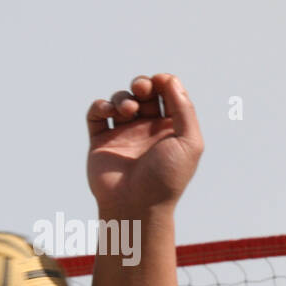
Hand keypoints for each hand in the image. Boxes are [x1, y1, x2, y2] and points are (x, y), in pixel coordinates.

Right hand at [86, 73, 203, 213]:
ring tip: (127, 110)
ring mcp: (123, 135)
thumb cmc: (166, 178)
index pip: (168, 94)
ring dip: (123, 97)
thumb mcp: (189, 142)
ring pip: (120, 100)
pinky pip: (96, 114)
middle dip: (143, 84)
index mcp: (170, 129)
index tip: (160, 82)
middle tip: (143, 90)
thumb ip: (184, 109)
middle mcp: (146, 130)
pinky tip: (109, 111)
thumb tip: (169, 79)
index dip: (164, 82)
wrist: (136, 206)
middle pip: (143, 92)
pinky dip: (101, 105)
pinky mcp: (101, 142)